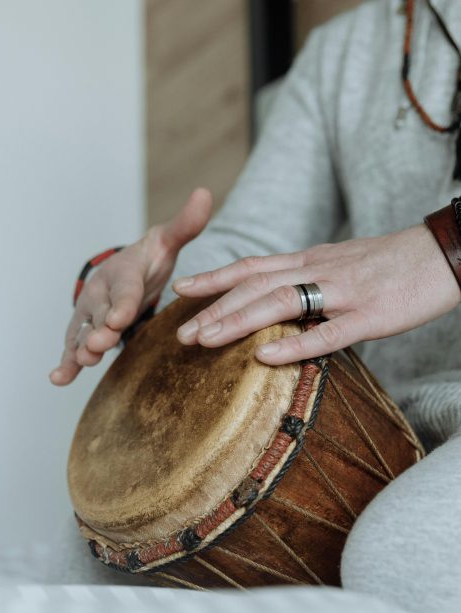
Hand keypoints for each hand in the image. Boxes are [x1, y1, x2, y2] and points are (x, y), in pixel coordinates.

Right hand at [49, 188, 212, 385]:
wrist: (125, 270)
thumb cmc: (148, 259)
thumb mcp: (167, 241)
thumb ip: (185, 225)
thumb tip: (204, 194)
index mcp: (122, 273)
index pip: (124, 289)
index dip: (122, 303)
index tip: (120, 318)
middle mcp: (101, 293)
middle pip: (101, 314)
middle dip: (100, 330)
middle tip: (99, 344)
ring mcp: (90, 314)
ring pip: (83, 332)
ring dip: (81, 348)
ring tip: (80, 363)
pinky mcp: (85, 331)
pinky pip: (74, 347)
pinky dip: (66, 363)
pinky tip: (58, 378)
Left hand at [173, 224, 460, 364]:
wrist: (445, 252)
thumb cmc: (390, 262)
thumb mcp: (338, 263)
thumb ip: (305, 277)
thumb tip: (273, 298)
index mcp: (310, 260)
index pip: (252, 266)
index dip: (214, 278)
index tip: (181, 289)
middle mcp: (319, 271)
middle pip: (255, 287)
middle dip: (214, 309)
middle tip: (180, 334)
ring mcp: (344, 292)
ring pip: (280, 304)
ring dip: (238, 322)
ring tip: (205, 340)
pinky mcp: (372, 315)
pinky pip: (329, 332)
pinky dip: (294, 345)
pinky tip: (264, 358)